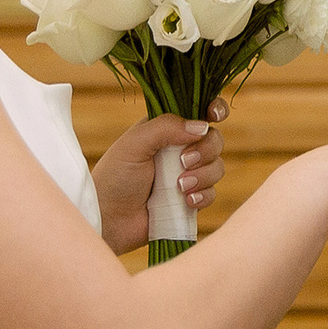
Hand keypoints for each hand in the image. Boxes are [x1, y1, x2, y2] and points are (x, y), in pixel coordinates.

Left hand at [95, 101, 228, 253]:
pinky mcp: (191, 198)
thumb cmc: (115, 176)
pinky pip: (212, 193)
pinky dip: (203, 196)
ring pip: (217, 166)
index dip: (213, 109)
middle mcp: (180, 149)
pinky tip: (186, 201)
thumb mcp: (135, 143)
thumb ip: (166, 128)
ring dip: (203, 176)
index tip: (214, 116)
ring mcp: (187, 174)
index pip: (198, 111)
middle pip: (214, 139)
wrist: (110, 218)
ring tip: (179, 187)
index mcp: (166, 129)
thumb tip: (203, 126)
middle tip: (184, 162)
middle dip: (206, 150)